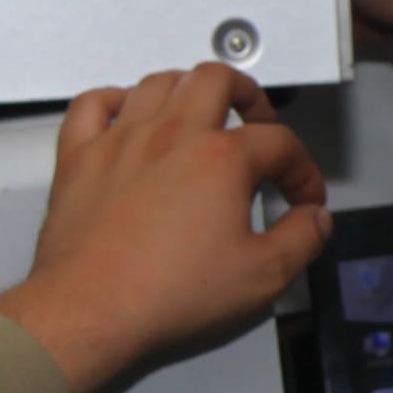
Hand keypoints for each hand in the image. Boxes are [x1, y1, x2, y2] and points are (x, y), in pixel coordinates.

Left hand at [0, 64, 329, 392]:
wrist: (90, 312)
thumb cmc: (164, 295)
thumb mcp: (261, 277)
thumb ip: (302, 241)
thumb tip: (314, 221)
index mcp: (220, 159)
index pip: (279, 144)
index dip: (302, 170)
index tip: (302, 198)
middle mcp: (170, 136)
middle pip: (216, 80)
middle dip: (248, 94)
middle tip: (258, 120)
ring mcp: (120, 142)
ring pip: (158, 82)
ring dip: (187, 88)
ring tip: (202, 109)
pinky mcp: (78, 159)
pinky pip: (92, 105)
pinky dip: (114, 100)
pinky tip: (126, 113)